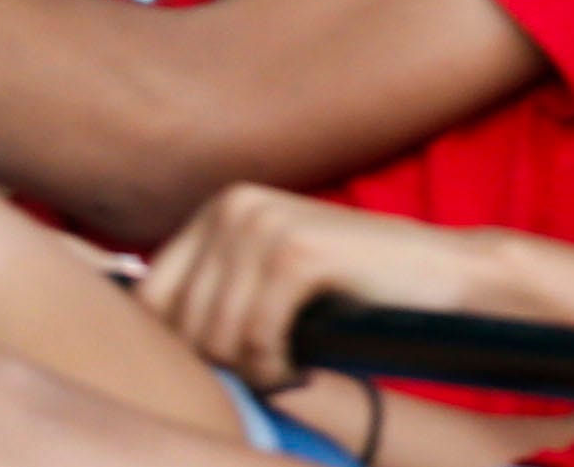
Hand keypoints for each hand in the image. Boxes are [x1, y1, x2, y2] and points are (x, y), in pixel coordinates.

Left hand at [141, 185, 478, 387]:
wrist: (445, 275)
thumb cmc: (352, 292)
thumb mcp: (264, 279)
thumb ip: (208, 292)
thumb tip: (127, 341)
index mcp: (219, 206)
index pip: (149, 302)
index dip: (180, 349)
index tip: (231, 362)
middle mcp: (233, 204)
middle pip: (176, 322)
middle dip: (217, 361)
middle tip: (265, 366)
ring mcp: (264, 224)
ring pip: (213, 336)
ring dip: (248, 369)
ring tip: (284, 365)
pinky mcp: (297, 252)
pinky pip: (252, 339)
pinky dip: (273, 368)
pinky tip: (299, 364)